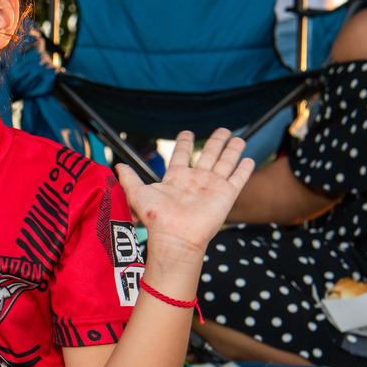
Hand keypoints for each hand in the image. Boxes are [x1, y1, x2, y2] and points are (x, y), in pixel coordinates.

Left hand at [115, 129, 253, 263]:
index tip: (187, 133)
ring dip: (231, 151)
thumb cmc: (156, 217)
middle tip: (222, 130)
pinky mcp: (226, 194)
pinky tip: (248, 159)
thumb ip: (129, 179)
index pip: (181, 155)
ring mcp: (212, 187)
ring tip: (237, 138)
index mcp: (176, 178)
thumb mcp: (138, 193)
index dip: (184, 144)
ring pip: (225, 163)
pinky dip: (244, 169)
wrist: (175, 236)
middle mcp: (195, 180)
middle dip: (215, 142)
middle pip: (208, 155)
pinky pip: (238, 178)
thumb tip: (117, 166)